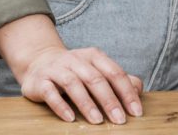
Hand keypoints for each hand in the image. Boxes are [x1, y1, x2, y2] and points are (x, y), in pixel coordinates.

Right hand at [17, 42, 143, 124]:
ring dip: (87, 103)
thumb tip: (138, 90)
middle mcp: (76, 60)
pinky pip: (50, 93)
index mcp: (94, 56)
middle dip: (110, 100)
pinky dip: (60, 105)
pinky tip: (70, 118)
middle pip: (96, 79)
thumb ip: (117, 79)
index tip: (136, 112)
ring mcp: (57, 69)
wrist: (39, 61)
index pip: (114, 73)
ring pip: (73, 84)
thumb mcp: (97, 70)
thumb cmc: (75, 70)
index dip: (127, 92)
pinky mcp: (40, 81)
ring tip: (98, 120)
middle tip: (120, 119)